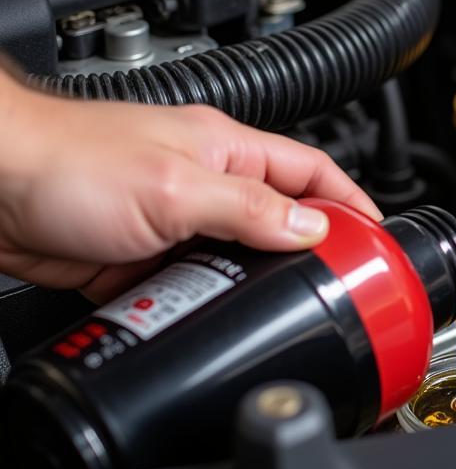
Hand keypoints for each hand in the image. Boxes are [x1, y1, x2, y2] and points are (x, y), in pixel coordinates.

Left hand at [0, 74, 379, 301]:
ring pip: (238, 256)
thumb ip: (249, 209)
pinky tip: (212, 319)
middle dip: (314, 250)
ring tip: (278, 310)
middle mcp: (206, 180)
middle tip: (340, 284)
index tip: (377, 236)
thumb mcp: (175, 186)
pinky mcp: (142, 255)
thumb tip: (311, 228)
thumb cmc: (66, 161)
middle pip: (281, 218)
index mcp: (226, 149)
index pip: (311, 171)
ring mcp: (176, 219)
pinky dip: (207, 301)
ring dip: (256, 282)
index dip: (352, 200)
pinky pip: (192, 282)